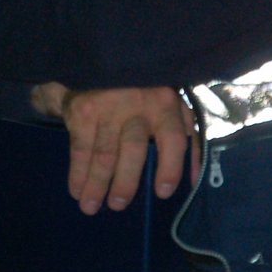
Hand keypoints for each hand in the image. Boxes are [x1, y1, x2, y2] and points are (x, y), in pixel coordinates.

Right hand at [32, 83, 200, 214]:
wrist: (105, 65)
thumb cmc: (147, 96)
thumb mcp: (173, 108)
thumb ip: (188, 141)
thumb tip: (194, 181)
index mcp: (166, 106)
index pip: (173, 138)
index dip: (170, 167)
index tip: (162, 193)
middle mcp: (138, 106)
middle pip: (133, 149)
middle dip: (126, 181)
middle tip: (119, 205)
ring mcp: (108, 108)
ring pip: (104, 153)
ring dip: (97, 183)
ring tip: (91, 206)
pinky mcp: (84, 111)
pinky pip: (80, 148)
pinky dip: (77, 172)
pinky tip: (77, 190)